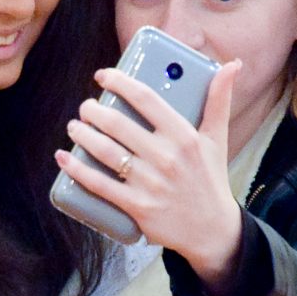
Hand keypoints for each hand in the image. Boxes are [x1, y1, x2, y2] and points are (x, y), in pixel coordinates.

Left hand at [56, 61, 243, 287]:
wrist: (212, 230)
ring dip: (82, 135)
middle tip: (86, 107)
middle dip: (93, 111)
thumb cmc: (210, 179)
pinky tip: (64, 157)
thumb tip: (232, 65)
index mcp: (184, 136)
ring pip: (106, 152)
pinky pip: (100, 184)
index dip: (119, 82)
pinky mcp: (137, 206)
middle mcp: (167, 157)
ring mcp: (150, 183)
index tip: (103, 76)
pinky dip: (77, 169)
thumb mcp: (217, 138)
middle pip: (119, 124)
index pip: (146, 98)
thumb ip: (220, 100)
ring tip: (75, 127)